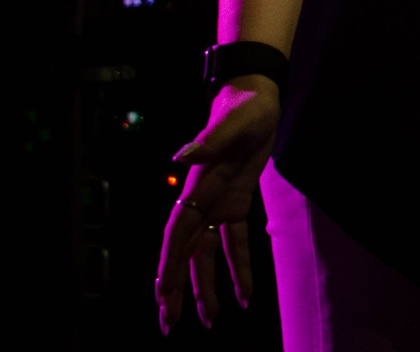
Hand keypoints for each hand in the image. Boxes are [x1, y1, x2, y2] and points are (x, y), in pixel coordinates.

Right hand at [155, 77, 277, 334]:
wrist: (256, 95)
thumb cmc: (245, 108)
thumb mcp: (234, 123)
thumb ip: (209, 142)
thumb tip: (182, 157)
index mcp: (197, 188)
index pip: (179, 234)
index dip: (170, 264)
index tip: (163, 293)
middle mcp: (201, 201)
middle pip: (185, 253)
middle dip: (177, 288)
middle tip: (170, 324)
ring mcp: (217, 204)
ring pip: (206, 255)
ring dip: (206, 286)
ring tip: (211, 320)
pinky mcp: (236, 203)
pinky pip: (234, 242)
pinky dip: (239, 267)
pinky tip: (245, 294)